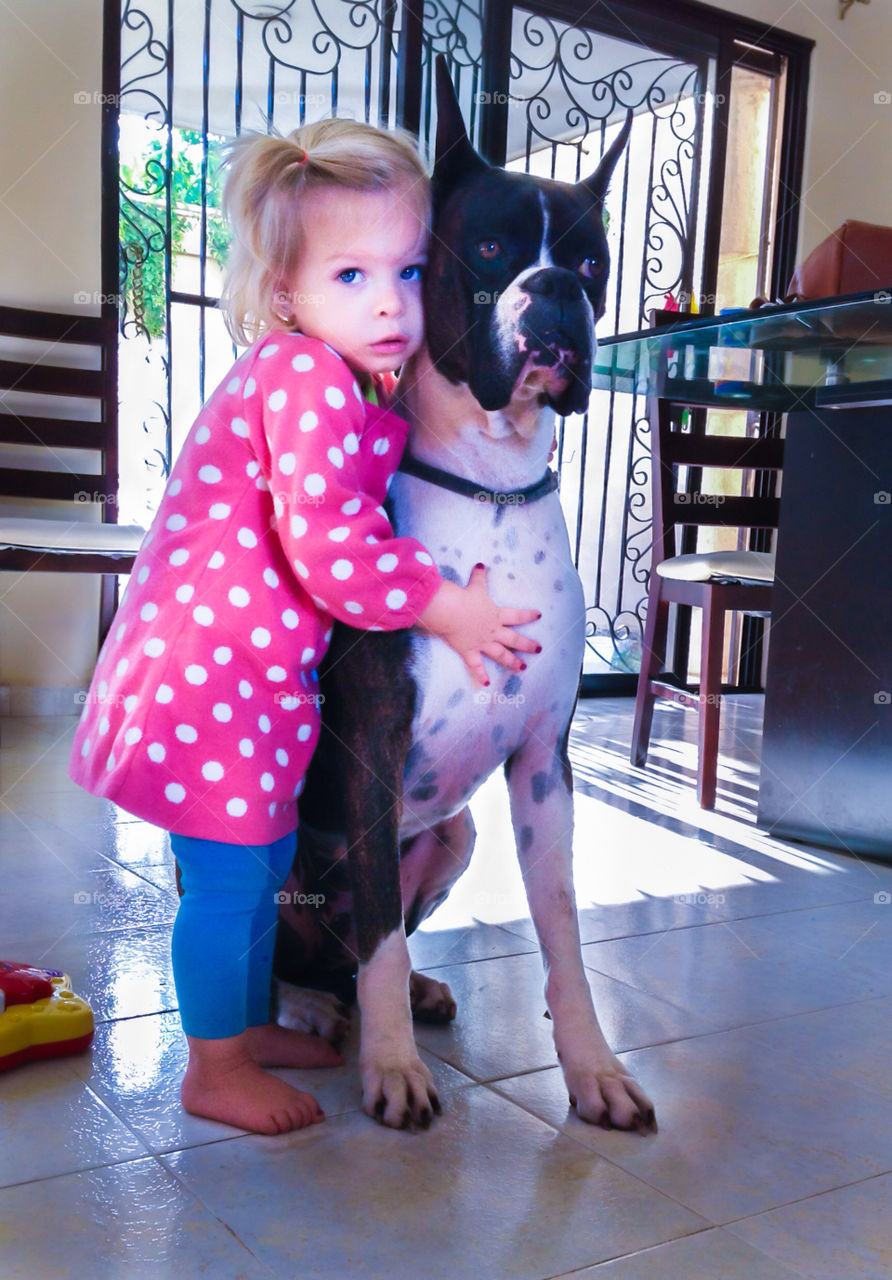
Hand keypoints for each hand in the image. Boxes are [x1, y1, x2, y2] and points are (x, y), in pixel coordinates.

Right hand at [417, 563, 540, 686]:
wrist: (450, 610)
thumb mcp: (474, 586)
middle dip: (527, 645)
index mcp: (496, 615)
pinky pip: (476, 666)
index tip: (539, 615)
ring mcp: (482, 643)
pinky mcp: (469, 651)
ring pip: (501, 655)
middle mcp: (493, 631)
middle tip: (538, 649)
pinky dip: (481, 675)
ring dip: (512, 662)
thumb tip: (481, 565)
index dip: (528, 615)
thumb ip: (479, 576)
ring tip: (522, 668)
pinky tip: (486, 684)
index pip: (517, 616)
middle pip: (514, 639)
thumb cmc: (463, 597)